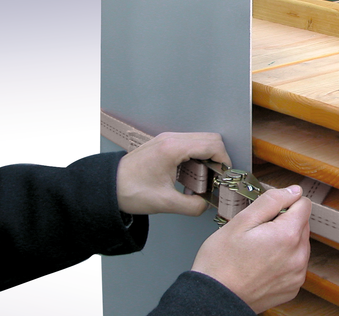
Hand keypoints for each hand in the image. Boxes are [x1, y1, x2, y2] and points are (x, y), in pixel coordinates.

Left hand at [116, 132, 230, 215]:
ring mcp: (167, 139)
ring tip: (203, 178)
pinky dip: (197, 156)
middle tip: (216, 177)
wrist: (107, 187)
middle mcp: (171, 139)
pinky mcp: (164, 143)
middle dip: (218, 158)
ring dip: (208, 157)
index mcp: (173, 149)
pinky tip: (191, 174)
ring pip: (201, 139)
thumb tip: (206, 204)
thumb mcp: (165, 203)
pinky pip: (190, 144)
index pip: (212, 145)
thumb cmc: (130, 191)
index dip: (224, 160)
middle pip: (210, 138)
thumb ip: (192, 205)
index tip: (225, 175)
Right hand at [191, 185, 311, 313]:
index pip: (303, 204)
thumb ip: (271, 201)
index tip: (268, 213)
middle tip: (257, 233)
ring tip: (258, 250)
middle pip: (302, 224)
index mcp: (288, 235)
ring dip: (285, 241)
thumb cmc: (221, 261)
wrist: (214, 298)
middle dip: (284, 222)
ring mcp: (297, 274)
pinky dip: (283, 260)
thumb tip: (294, 191)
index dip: (285, 203)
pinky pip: (295, 264)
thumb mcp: (241, 221)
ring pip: (299, 244)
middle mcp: (299, 256)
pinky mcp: (293, 287)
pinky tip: (262, 264)